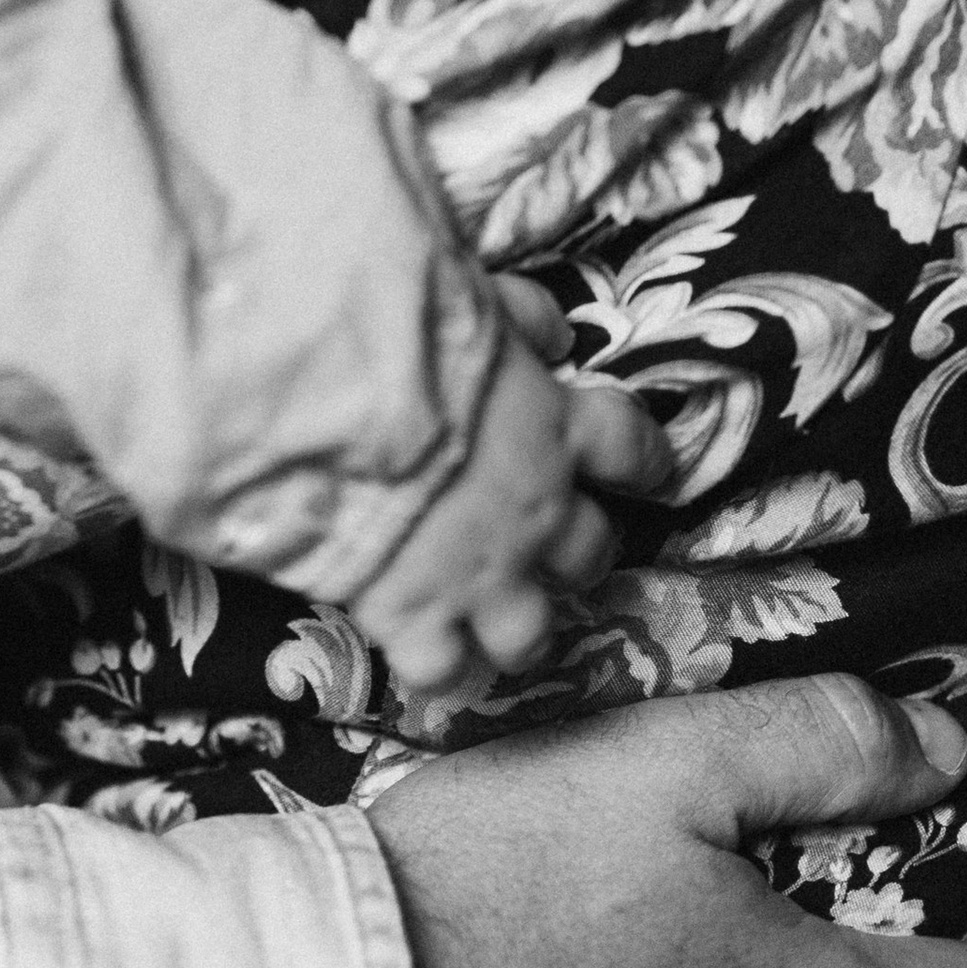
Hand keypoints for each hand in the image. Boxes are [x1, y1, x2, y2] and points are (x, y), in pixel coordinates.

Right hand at [349, 282, 668, 694]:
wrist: (322, 396)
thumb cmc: (396, 328)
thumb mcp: (471, 294)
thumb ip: (520, 317)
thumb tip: (556, 335)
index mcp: (555, 427)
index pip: (630, 449)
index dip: (640, 461)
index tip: (644, 470)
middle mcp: (536, 512)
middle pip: (590, 553)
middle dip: (574, 551)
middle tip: (544, 541)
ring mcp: (480, 576)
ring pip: (532, 634)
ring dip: (518, 626)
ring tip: (490, 617)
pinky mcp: (414, 617)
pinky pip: (442, 672)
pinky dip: (435, 667)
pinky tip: (420, 654)